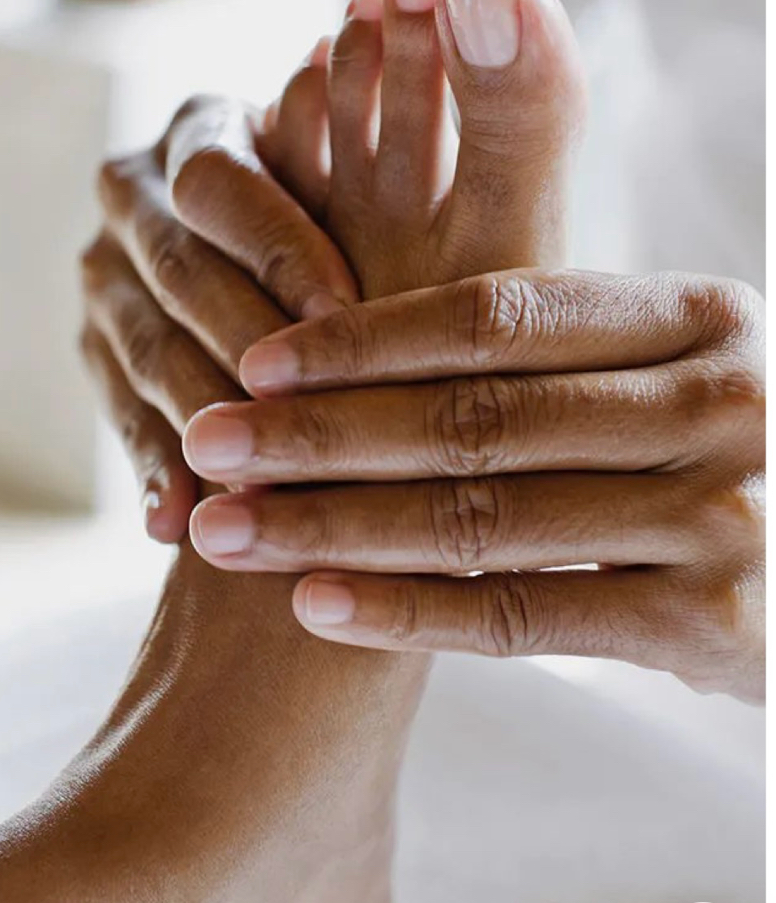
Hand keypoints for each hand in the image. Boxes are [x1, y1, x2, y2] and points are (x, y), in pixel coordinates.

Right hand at [81, 94, 356, 540]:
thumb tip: (423, 99)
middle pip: (179, 267)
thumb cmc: (368, 228)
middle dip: (242, 342)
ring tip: (249, 485)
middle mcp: (139, 193)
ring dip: (199, 418)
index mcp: (205, 131)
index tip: (344, 313)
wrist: (295, 288)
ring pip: (146, 346)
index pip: (222, 180)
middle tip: (299, 413)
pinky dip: (155, 464)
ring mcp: (107, 274)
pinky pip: (119, 410)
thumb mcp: (380, 182)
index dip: (281, 247)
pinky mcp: (95, 349)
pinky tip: (178, 516)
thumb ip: (390, 162)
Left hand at [184, 268, 765, 701]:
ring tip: (229, 526)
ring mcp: (724, 514)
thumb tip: (358, 323)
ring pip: (486, 518)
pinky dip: (411, 611)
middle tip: (211, 444)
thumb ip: (549, 345)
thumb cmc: (702, 448)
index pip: (497, 317)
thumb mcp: (653, 368)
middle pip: (475, 417)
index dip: (363, 338)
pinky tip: (317, 604)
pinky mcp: (713, 623)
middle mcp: (721, 400)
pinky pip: (527, 616)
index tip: (254, 362)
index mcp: (698, 314)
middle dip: (323, 434)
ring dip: (337, 524)